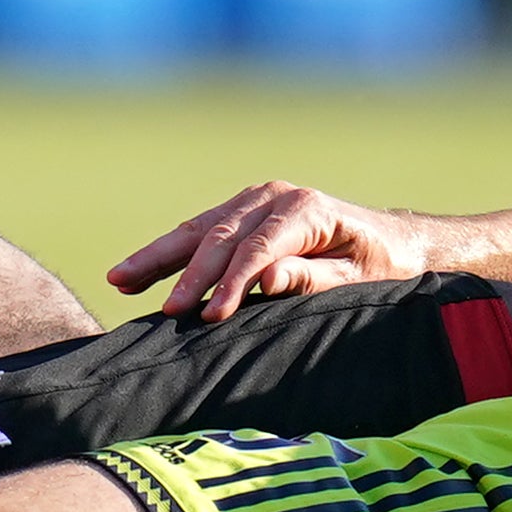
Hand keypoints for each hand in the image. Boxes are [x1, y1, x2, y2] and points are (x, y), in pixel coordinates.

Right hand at [107, 182, 439, 322]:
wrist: (393, 243)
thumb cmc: (382, 268)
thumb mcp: (359, 280)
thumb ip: (313, 279)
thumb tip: (266, 279)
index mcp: (306, 208)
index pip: (259, 247)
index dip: (232, 282)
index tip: (210, 316)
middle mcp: (274, 196)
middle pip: (221, 235)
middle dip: (189, 274)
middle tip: (165, 310)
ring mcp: (254, 201)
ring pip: (198, 230)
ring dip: (158, 257)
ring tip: (119, 280)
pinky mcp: (241, 212)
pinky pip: (198, 232)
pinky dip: (167, 254)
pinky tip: (134, 273)